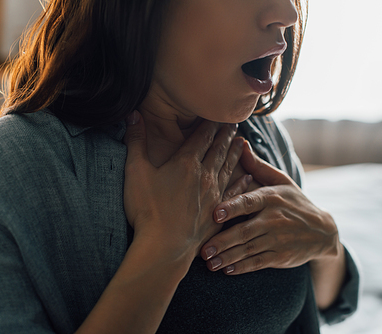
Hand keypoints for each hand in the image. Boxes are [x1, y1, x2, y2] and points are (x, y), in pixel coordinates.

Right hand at [123, 111, 246, 259]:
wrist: (164, 247)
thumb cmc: (147, 209)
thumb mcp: (135, 171)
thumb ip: (136, 141)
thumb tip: (133, 114)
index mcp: (185, 163)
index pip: (201, 136)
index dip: (209, 124)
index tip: (217, 115)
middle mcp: (204, 175)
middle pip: (218, 149)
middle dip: (226, 135)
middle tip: (234, 123)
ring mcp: (214, 194)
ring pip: (229, 167)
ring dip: (235, 153)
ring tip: (242, 142)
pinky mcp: (218, 212)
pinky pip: (235, 192)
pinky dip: (243, 183)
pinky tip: (248, 177)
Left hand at [200, 142, 340, 274]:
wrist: (323, 231)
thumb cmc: (294, 201)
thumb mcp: (280, 181)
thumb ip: (257, 166)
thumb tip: (239, 143)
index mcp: (271, 198)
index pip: (249, 202)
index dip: (231, 208)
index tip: (214, 213)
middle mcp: (274, 219)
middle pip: (244, 231)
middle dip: (221, 241)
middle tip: (202, 249)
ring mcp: (278, 239)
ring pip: (248, 250)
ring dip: (227, 257)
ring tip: (209, 262)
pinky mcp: (281, 257)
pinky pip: (258, 263)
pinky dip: (242, 267)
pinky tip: (227, 270)